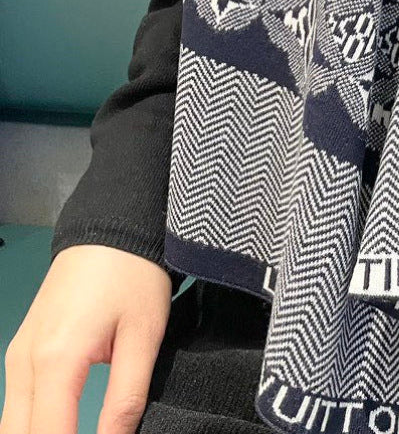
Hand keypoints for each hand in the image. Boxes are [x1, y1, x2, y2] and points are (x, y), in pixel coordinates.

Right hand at [1, 245, 171, 433]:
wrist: (113, 227)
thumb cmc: (133, 275)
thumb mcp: (144, 336)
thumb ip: (127, 397)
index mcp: (54, 361)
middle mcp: (23, 363)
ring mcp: (17, 356)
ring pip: (10, 426)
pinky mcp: (22, 351)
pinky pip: (14, 406)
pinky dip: (30, 428)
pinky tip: (59, 432)